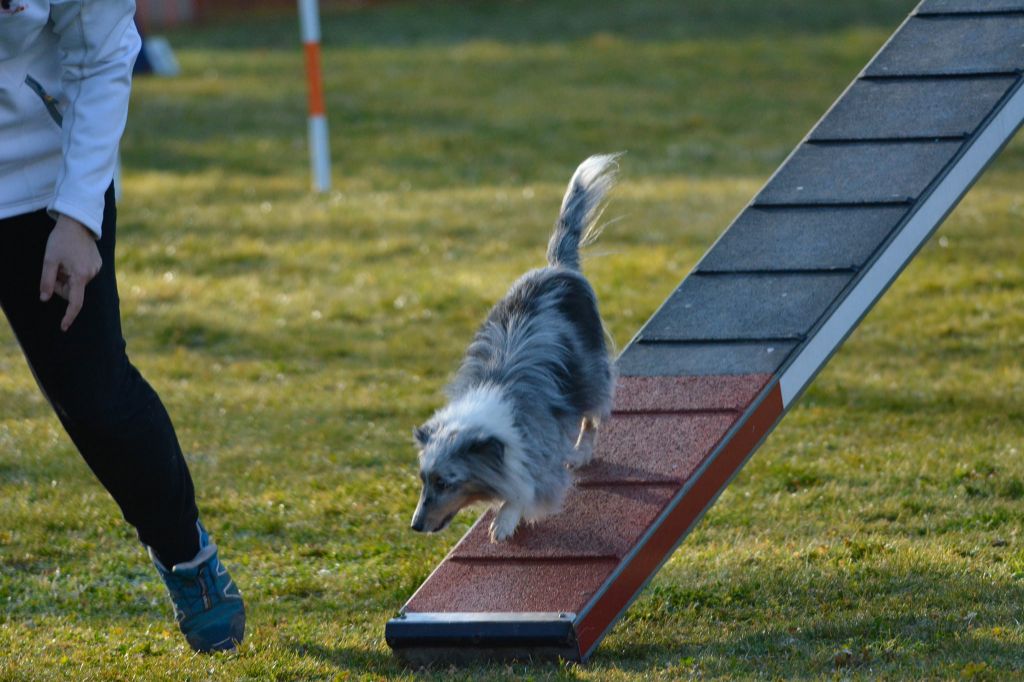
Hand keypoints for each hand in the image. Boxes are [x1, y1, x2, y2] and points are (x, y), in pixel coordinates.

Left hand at [39, 215, 101, 331]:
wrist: (77, 223)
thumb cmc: (61, 240)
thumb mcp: (48, 260)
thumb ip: (46, 281)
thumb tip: (44, 298)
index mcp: (80, 275)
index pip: (75, 302)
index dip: (68, 316)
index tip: (63, 327)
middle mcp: (92, 274)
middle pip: (73, 291)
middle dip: (61, 285)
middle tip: (54, 270)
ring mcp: (97, 269)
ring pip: (77, 283)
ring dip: (67, 277)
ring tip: (64, 261)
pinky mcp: (98, 264)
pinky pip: (83, 275)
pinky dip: (75, 271)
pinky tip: (72, 257)